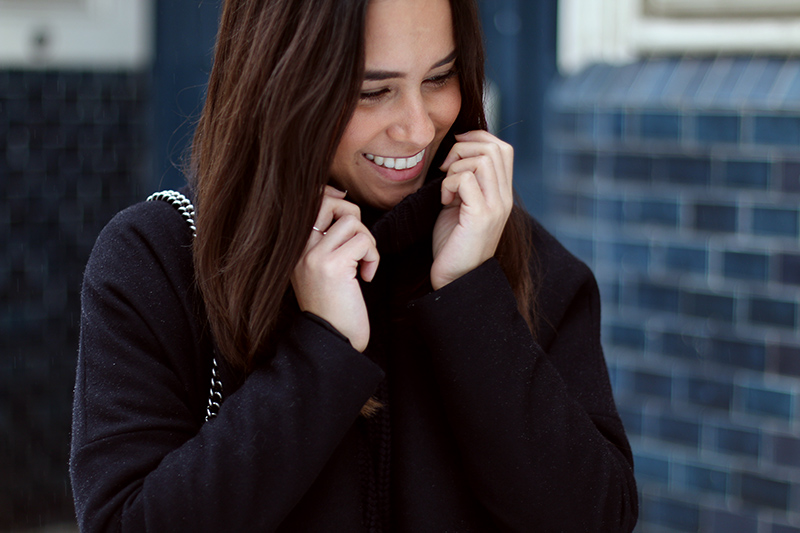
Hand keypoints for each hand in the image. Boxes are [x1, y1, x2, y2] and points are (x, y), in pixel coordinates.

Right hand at [291, 186, 378, 351]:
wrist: (332, 339)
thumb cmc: (333, 307)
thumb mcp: (321, 269)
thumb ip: (325, 239)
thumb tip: (340, 201)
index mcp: (293, 249)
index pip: (310, 202)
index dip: (333, 198)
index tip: (348, 214)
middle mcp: (298, 249)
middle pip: (328, 202)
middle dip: (354, 217)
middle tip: (359, 244)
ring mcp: (313, 256)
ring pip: (351, 220)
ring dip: (367, 240)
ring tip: (363, 264)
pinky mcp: (334, 266)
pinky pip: (364, 242)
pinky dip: (373, 257)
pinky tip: (366, 277)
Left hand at [431, 130, 513, 289]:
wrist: (456, 278)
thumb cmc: (453, 242)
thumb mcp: (461, 204)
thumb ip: (466, 180)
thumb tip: (456, 151)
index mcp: (502, 194)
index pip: (502, 148)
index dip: (476, 140)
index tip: (453, 153)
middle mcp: (505, 198)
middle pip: (494, 148)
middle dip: (463, 148)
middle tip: (445, 168)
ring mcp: (496, 207)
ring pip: (482, 159)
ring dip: (455, 166)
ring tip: (446, 189)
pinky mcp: (481, 216)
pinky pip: (466, 178)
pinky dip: (449, 182)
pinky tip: (444, 200)